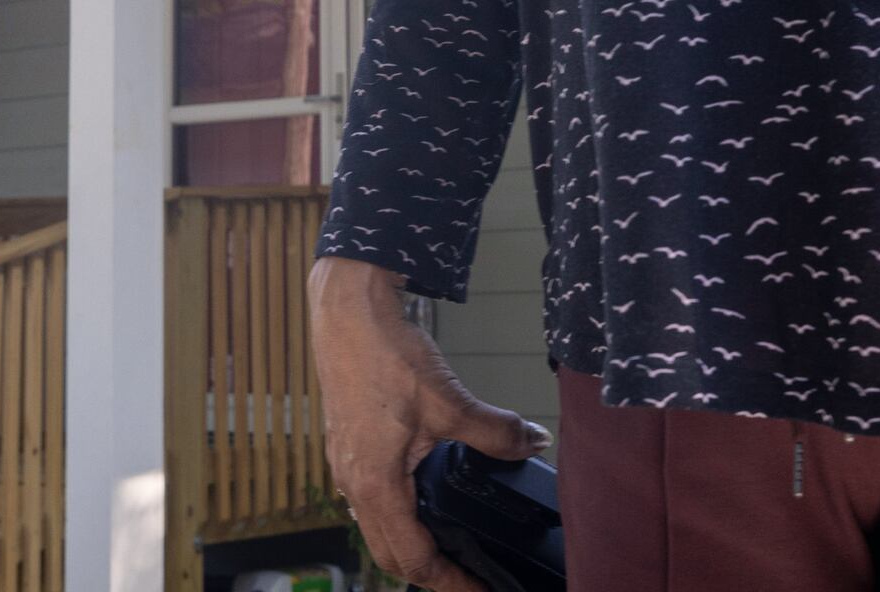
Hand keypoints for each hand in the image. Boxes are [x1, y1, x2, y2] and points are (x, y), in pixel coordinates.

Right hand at [309, 255, 547, 591]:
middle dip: (430, 576)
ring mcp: (346, 469)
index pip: (412, 561)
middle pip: (390, 556)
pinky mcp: (347, 450)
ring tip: (451, 549)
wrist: (346, 314)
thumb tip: (533, 442)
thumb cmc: (384, 355)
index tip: (480, 590)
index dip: (449, 584)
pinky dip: (398, 517)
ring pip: (378, 530)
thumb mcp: (449, 400)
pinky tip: (423, 502)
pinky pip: (370, 504)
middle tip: (471, 580)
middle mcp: (354, 486)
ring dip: (411, 548)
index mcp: (376, 486)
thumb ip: (495, 431)